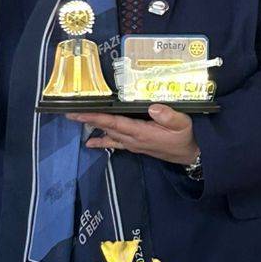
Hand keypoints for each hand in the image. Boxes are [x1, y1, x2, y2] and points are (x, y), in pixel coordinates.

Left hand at [68, 104, 198, 167]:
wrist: (191, 155)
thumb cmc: (187, 136)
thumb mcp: (183, 123)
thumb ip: (169, 116)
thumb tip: (153, 107)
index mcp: (142, 132)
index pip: (114, 123)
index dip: (96, 117)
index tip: (80, 113)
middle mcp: (133, 139)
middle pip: (106, 128)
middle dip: (87, 120)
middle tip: (69, 112)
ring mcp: (133, 144)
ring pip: (109, 134)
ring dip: (93, 127)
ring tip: (76, 120)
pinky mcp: (136, 146)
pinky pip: (115, 143)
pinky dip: (102, 142)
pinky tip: (90, 143)